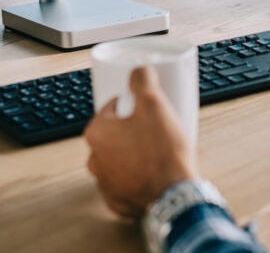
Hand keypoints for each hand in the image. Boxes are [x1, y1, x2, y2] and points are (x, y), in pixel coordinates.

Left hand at [84, 67, 198, 217]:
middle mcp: (95, 158)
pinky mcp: (119, 200)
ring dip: (136, 150)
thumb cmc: (162, 151)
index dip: (133, 103)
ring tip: (159, 147)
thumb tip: (138, 69)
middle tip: (156, 125)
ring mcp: (106, 182)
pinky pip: (127, 179)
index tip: (148, 107)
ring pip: (120, 156)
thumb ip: (142, 80)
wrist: (174, 195)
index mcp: (97, 132)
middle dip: (134, 126)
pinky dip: (139, 173)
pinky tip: (156, 168)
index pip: (112, 106)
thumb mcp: (154, 103)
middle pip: (116, 131)